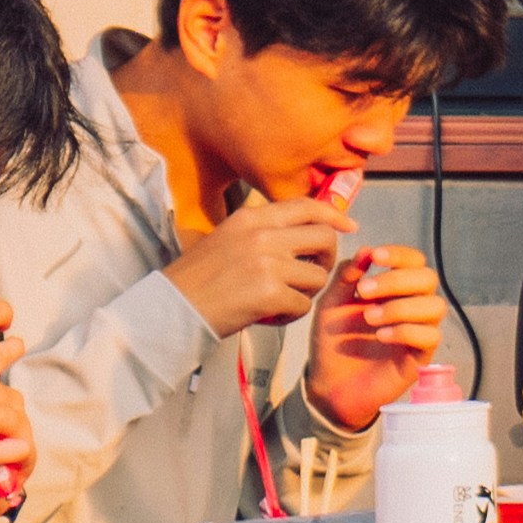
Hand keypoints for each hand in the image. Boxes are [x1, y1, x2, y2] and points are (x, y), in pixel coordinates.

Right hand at [164, 194, 351, 337]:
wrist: (172, 307)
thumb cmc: (198, 279)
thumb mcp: (227, 237)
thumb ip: (262, 231)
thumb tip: (300, 231)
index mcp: (251, 218)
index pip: (306, 206)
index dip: (334, 215)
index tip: (349, 226)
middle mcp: (262, 235)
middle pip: (325, 238)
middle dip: (327, 259)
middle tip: (312, 274)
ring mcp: (267, 263)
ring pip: (317, 276)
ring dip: (306, 293)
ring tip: (281, 301)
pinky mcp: (270, 294)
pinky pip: (303, 305)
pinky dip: (292, 315)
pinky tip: (270, 316)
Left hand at [304, 241, 457, 428]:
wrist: (328, 384)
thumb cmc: (333, 342)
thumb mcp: (332, 303)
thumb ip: (347, 276)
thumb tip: (366, 250)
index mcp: (394, 289)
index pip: (414, 262)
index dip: (401, 255)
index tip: (376, 256)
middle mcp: (411, 307)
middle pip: (428, 279)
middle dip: (397, 280)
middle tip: (364, 292)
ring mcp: (417, 332)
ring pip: (435, 307)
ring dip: (401, 307)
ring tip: (370, 318)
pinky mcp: (419, 357)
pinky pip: (430, 337)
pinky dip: (406, 331)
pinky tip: (381, 336)